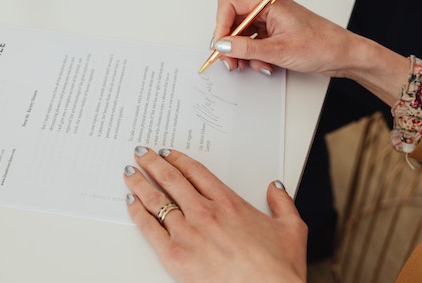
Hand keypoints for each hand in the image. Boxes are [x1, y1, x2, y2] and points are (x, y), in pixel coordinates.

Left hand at [124, 146, 306, 282]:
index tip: (168, 153)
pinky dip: (137, 212)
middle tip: (142, 153)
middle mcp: (205, 213)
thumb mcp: (291, 228)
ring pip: (156, 199)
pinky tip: (130, 202)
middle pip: (172, 179)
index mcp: (229, 203)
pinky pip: (148, 227)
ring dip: (140, 182)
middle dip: (153, 163)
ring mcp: (188, 233)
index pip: (196, 172)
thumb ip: (282, 203)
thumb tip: (276, 188)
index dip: (178, 159)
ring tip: (130, 172)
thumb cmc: (278, 268)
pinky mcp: (175, 255)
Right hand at [211, 0, 409, 104]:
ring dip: (242, 53)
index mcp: (268, 2)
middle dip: (229, 43)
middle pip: (232, 21)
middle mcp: (267, 8)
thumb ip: (246, 48)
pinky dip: (253, 56)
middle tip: (230, 61)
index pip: (229, 4)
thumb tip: (222, 46)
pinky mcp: (273, 33)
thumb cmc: (322, 45)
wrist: (344, 55)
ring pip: (241, 34)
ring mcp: (270, 21)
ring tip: (250, 65)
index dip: (221, 25)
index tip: (220, 46)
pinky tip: (264, 65)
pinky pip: (252, 43)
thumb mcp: (279, 50)